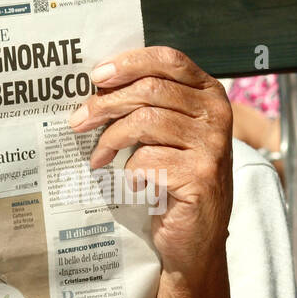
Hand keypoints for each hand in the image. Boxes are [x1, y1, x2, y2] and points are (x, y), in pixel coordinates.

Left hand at [68, 47, 232, 281]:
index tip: (96, 76)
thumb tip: (100, 85)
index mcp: (209, 94)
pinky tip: (135, 183)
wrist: (196, 237)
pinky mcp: (200, 175)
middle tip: (79, 121)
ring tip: (99, 156)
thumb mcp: (169, 133)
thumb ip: (150, 104)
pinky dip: (131, 171)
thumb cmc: (176, 179)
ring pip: (145, 122)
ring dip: (111, 140)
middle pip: (150, 90)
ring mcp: (212, 145)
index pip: (169, 60)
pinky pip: (148, 159)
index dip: (129, 62)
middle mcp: (217, 114)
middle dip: (106, 104)